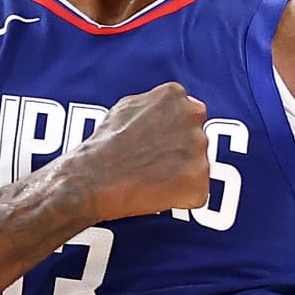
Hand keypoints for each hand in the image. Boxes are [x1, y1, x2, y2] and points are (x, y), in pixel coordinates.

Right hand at [69, 83, 212, 222]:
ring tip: (151, 179)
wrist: (94, 179)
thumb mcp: (126, 106)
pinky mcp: (199, 182)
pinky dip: (181, 198)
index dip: (172, 134)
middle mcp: (192, 117)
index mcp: (175, 96)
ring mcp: (199, 150)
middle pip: (197, 139)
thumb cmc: (105, 145)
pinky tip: (157, 194)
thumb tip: (169, 107)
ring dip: (181, 175)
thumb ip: (155, 104)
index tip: (156, 145)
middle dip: (180, 153)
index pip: (188, 114)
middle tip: (153, 164)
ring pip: (198, 166)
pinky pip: (197, 193)